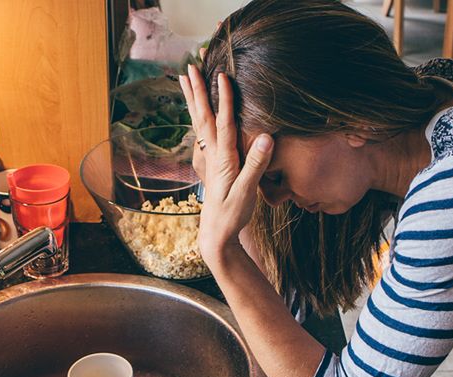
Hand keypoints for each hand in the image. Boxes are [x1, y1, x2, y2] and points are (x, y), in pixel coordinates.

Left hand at [179, 65, 273, 264]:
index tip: (222, 76)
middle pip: (203, 116)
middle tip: (191, 66)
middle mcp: (213, 154)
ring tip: (185, 79)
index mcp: (223, 158)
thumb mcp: (247, 192)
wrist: (217, 234)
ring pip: (199, 122)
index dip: (224, 99)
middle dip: (198, 90)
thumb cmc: (233, 214)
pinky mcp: (211, 163)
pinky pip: (202, 133)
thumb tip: (267, 137)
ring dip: (193, 99)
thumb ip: (256, 164)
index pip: (223, 123)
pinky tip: (195, 109)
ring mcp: (210, 158)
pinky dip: (197, 116)